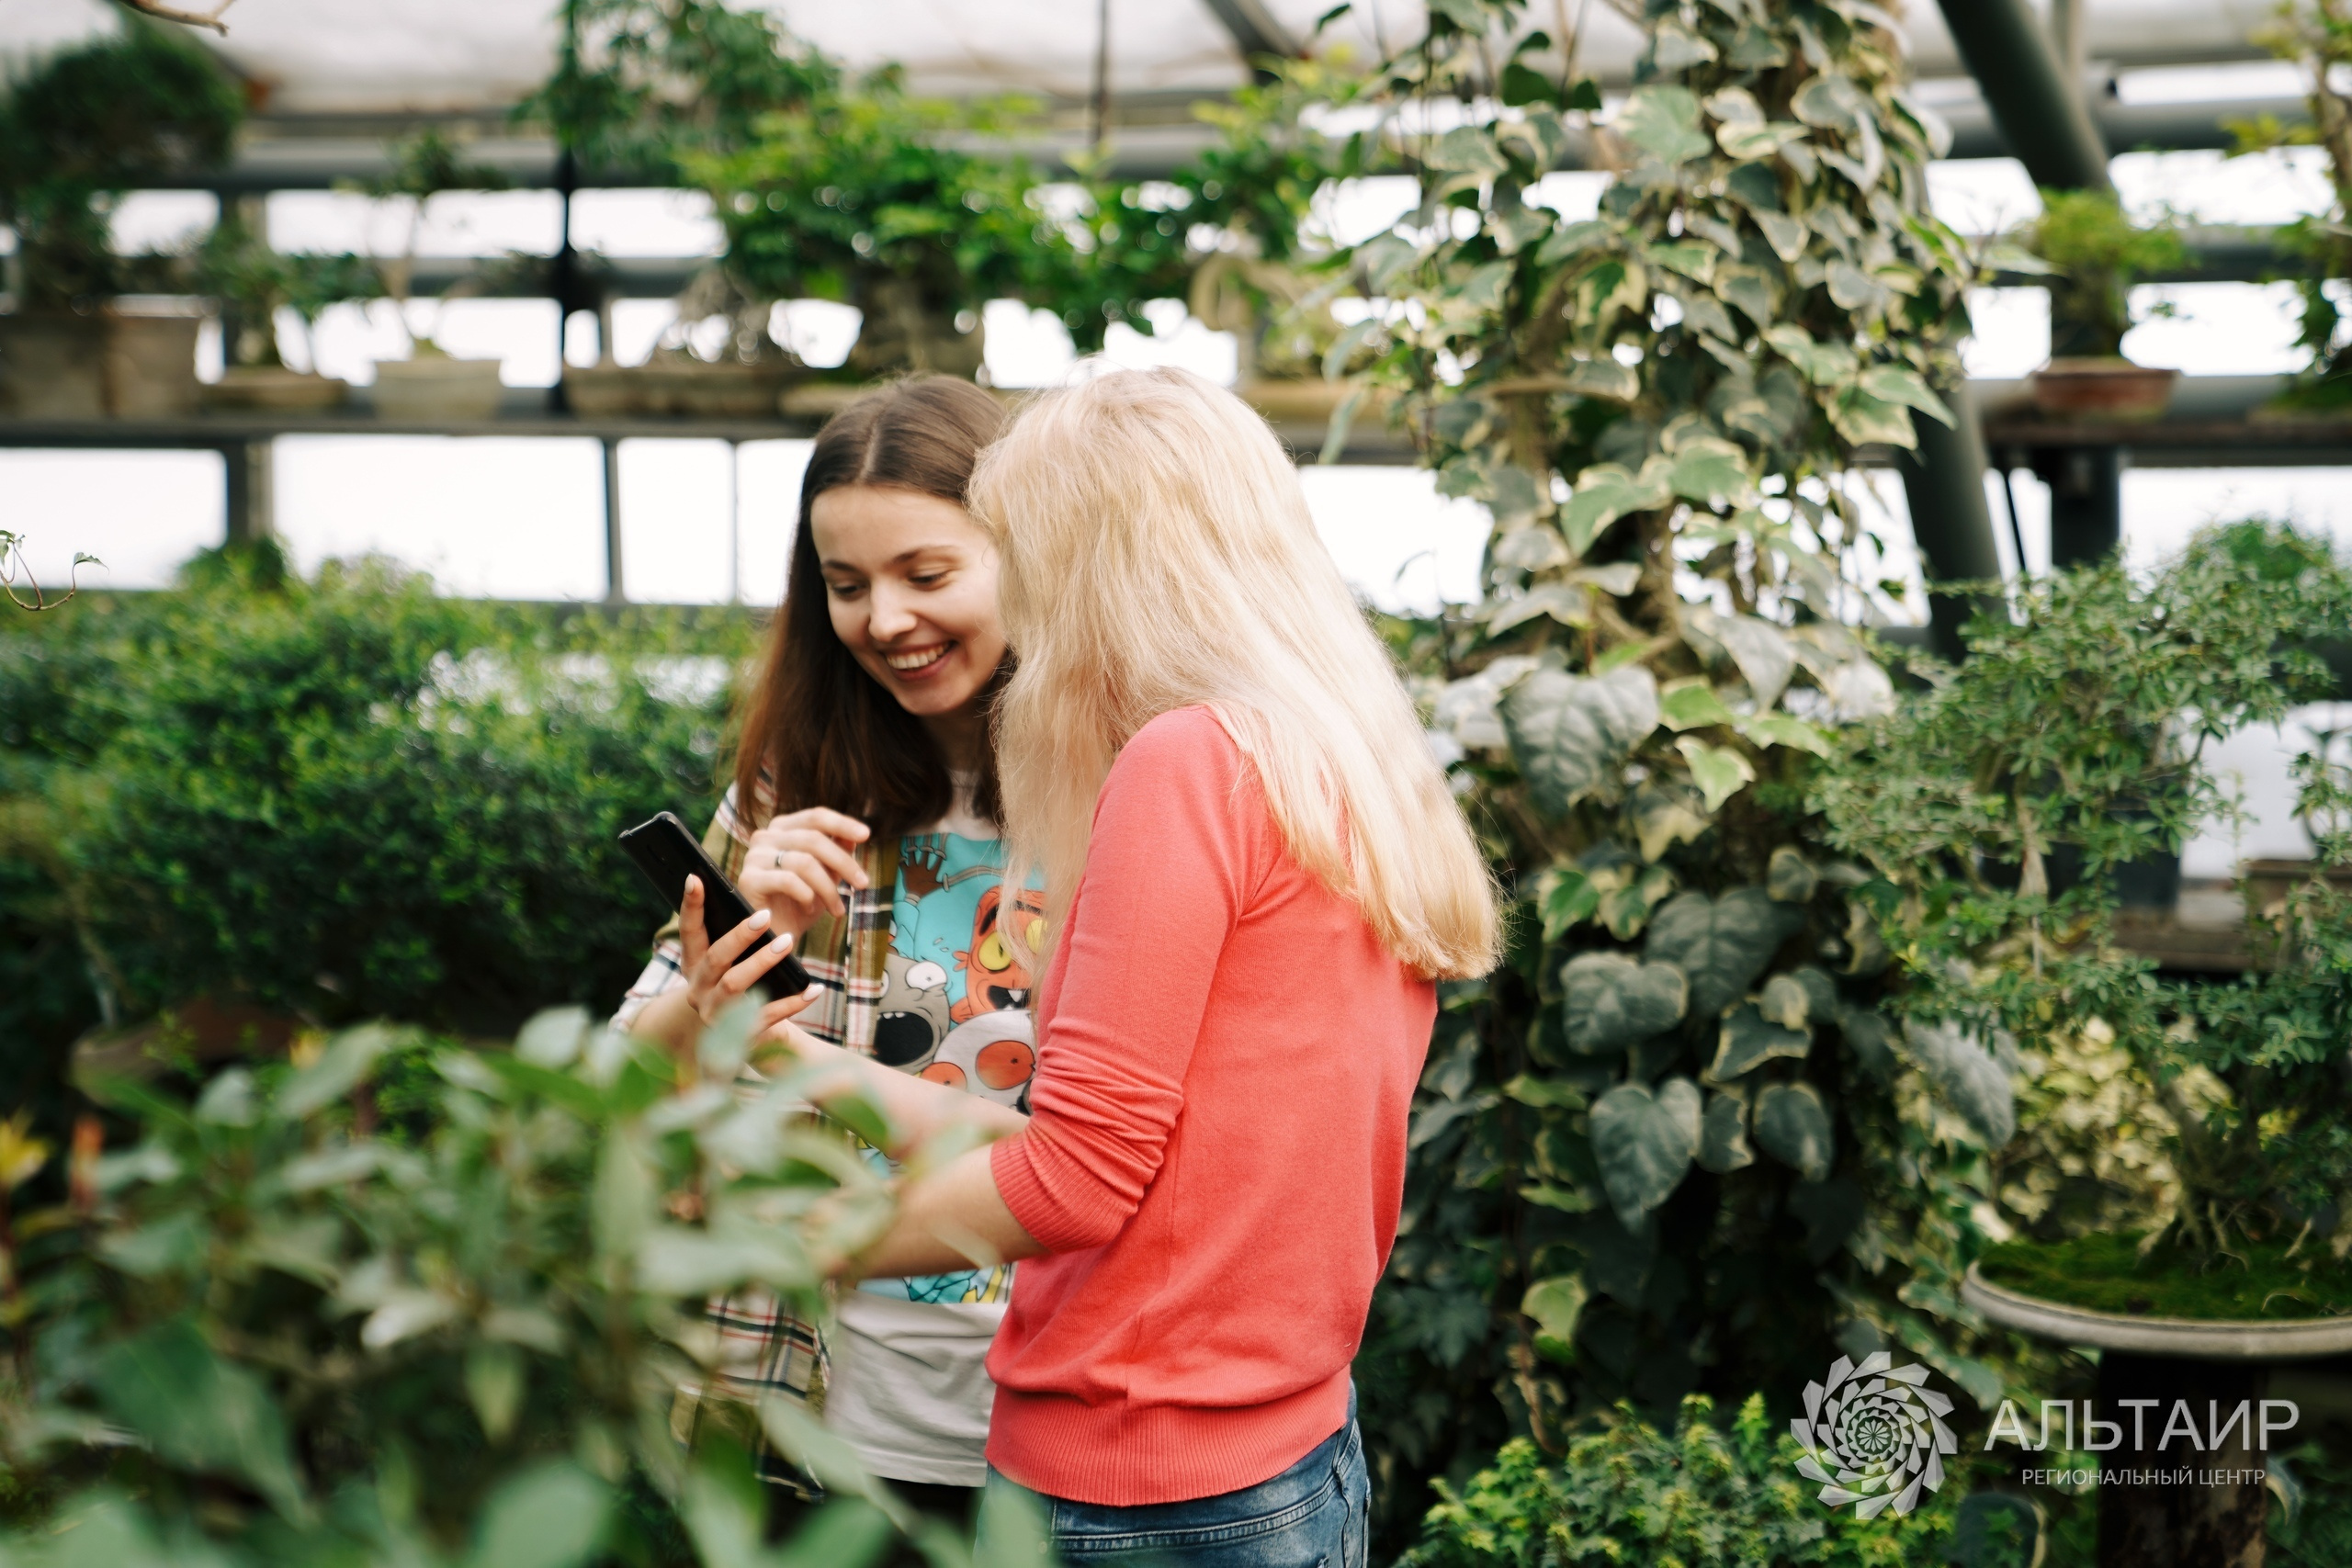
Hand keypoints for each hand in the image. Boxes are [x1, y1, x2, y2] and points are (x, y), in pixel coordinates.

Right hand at [679, 874, 820, 1038]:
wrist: (735, 1044)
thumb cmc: (736, 988)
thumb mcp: (727, 964)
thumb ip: (733, 939)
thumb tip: (756, 905)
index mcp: (693, 964)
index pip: (689, 931)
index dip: (690, 905)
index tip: (695, 877)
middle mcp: (698, 988)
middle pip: (716, 957)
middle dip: (740, 934)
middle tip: (766, 915)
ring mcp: (715, 1013)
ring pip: (735, 983)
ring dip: (762, 961)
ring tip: (789, 942)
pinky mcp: (739, 1034)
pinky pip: (768, 1014)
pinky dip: (793, 1001)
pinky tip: (814, 988)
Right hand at [737, 808, 872, 936]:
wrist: (774, 939)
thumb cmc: (800, 905)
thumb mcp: (826, 876)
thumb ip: (837, 853)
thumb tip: (853, 837)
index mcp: (783, 829)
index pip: (816, 817)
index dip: (842, 824)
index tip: (866, 835)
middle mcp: (765, 837)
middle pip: (814, 839)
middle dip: (844, 863)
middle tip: (863, 884)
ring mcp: (754, 856)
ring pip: (804, 862)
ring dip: (828, 889)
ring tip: (837, 910)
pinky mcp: (748, 879)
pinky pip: (788, 880)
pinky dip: (806, 896)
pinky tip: (809, 911)